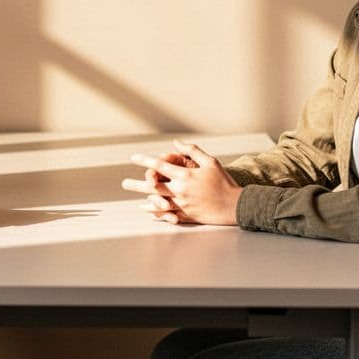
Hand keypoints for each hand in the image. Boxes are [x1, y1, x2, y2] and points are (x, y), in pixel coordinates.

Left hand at [122, 140, 240, 224]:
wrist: (234, 205)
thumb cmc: (224, 182)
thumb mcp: (210, 162)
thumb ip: (192, 151)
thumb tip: (176, 143)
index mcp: (185, 176)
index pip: (160, 166)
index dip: (145, 161)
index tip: (133, 158)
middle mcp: (180, 191)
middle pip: (153, 186)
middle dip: (137, 184)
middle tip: (123, 183)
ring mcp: (182, 205)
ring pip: (157, 202)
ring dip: (144, 200)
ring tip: (135, 201)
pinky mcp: (186, 215)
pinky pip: (167, 214)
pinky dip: (156, 213)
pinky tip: (148, 211)